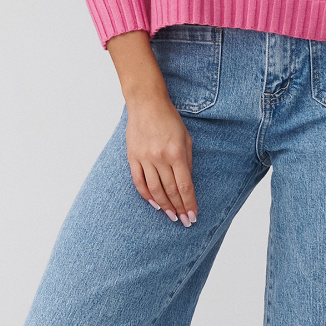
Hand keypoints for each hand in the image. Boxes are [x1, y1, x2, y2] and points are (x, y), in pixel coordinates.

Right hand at [124, 91, 197, 226]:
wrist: (147, 104)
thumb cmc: (170, 120)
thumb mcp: (186, 139)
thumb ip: (188, 162)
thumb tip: (187, 184)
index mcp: (176, 153)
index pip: (184, 186)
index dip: (189, 204)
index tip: (193, 216)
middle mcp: (160, 158)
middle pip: (170, 191)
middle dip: (179, 209)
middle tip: (184, 221)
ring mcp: (144, 158)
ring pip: (154, 190)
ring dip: (164, 206)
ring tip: (171, 216)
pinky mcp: (132, 157)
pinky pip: (139, 182)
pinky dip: (146, 196)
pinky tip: (155, 204)